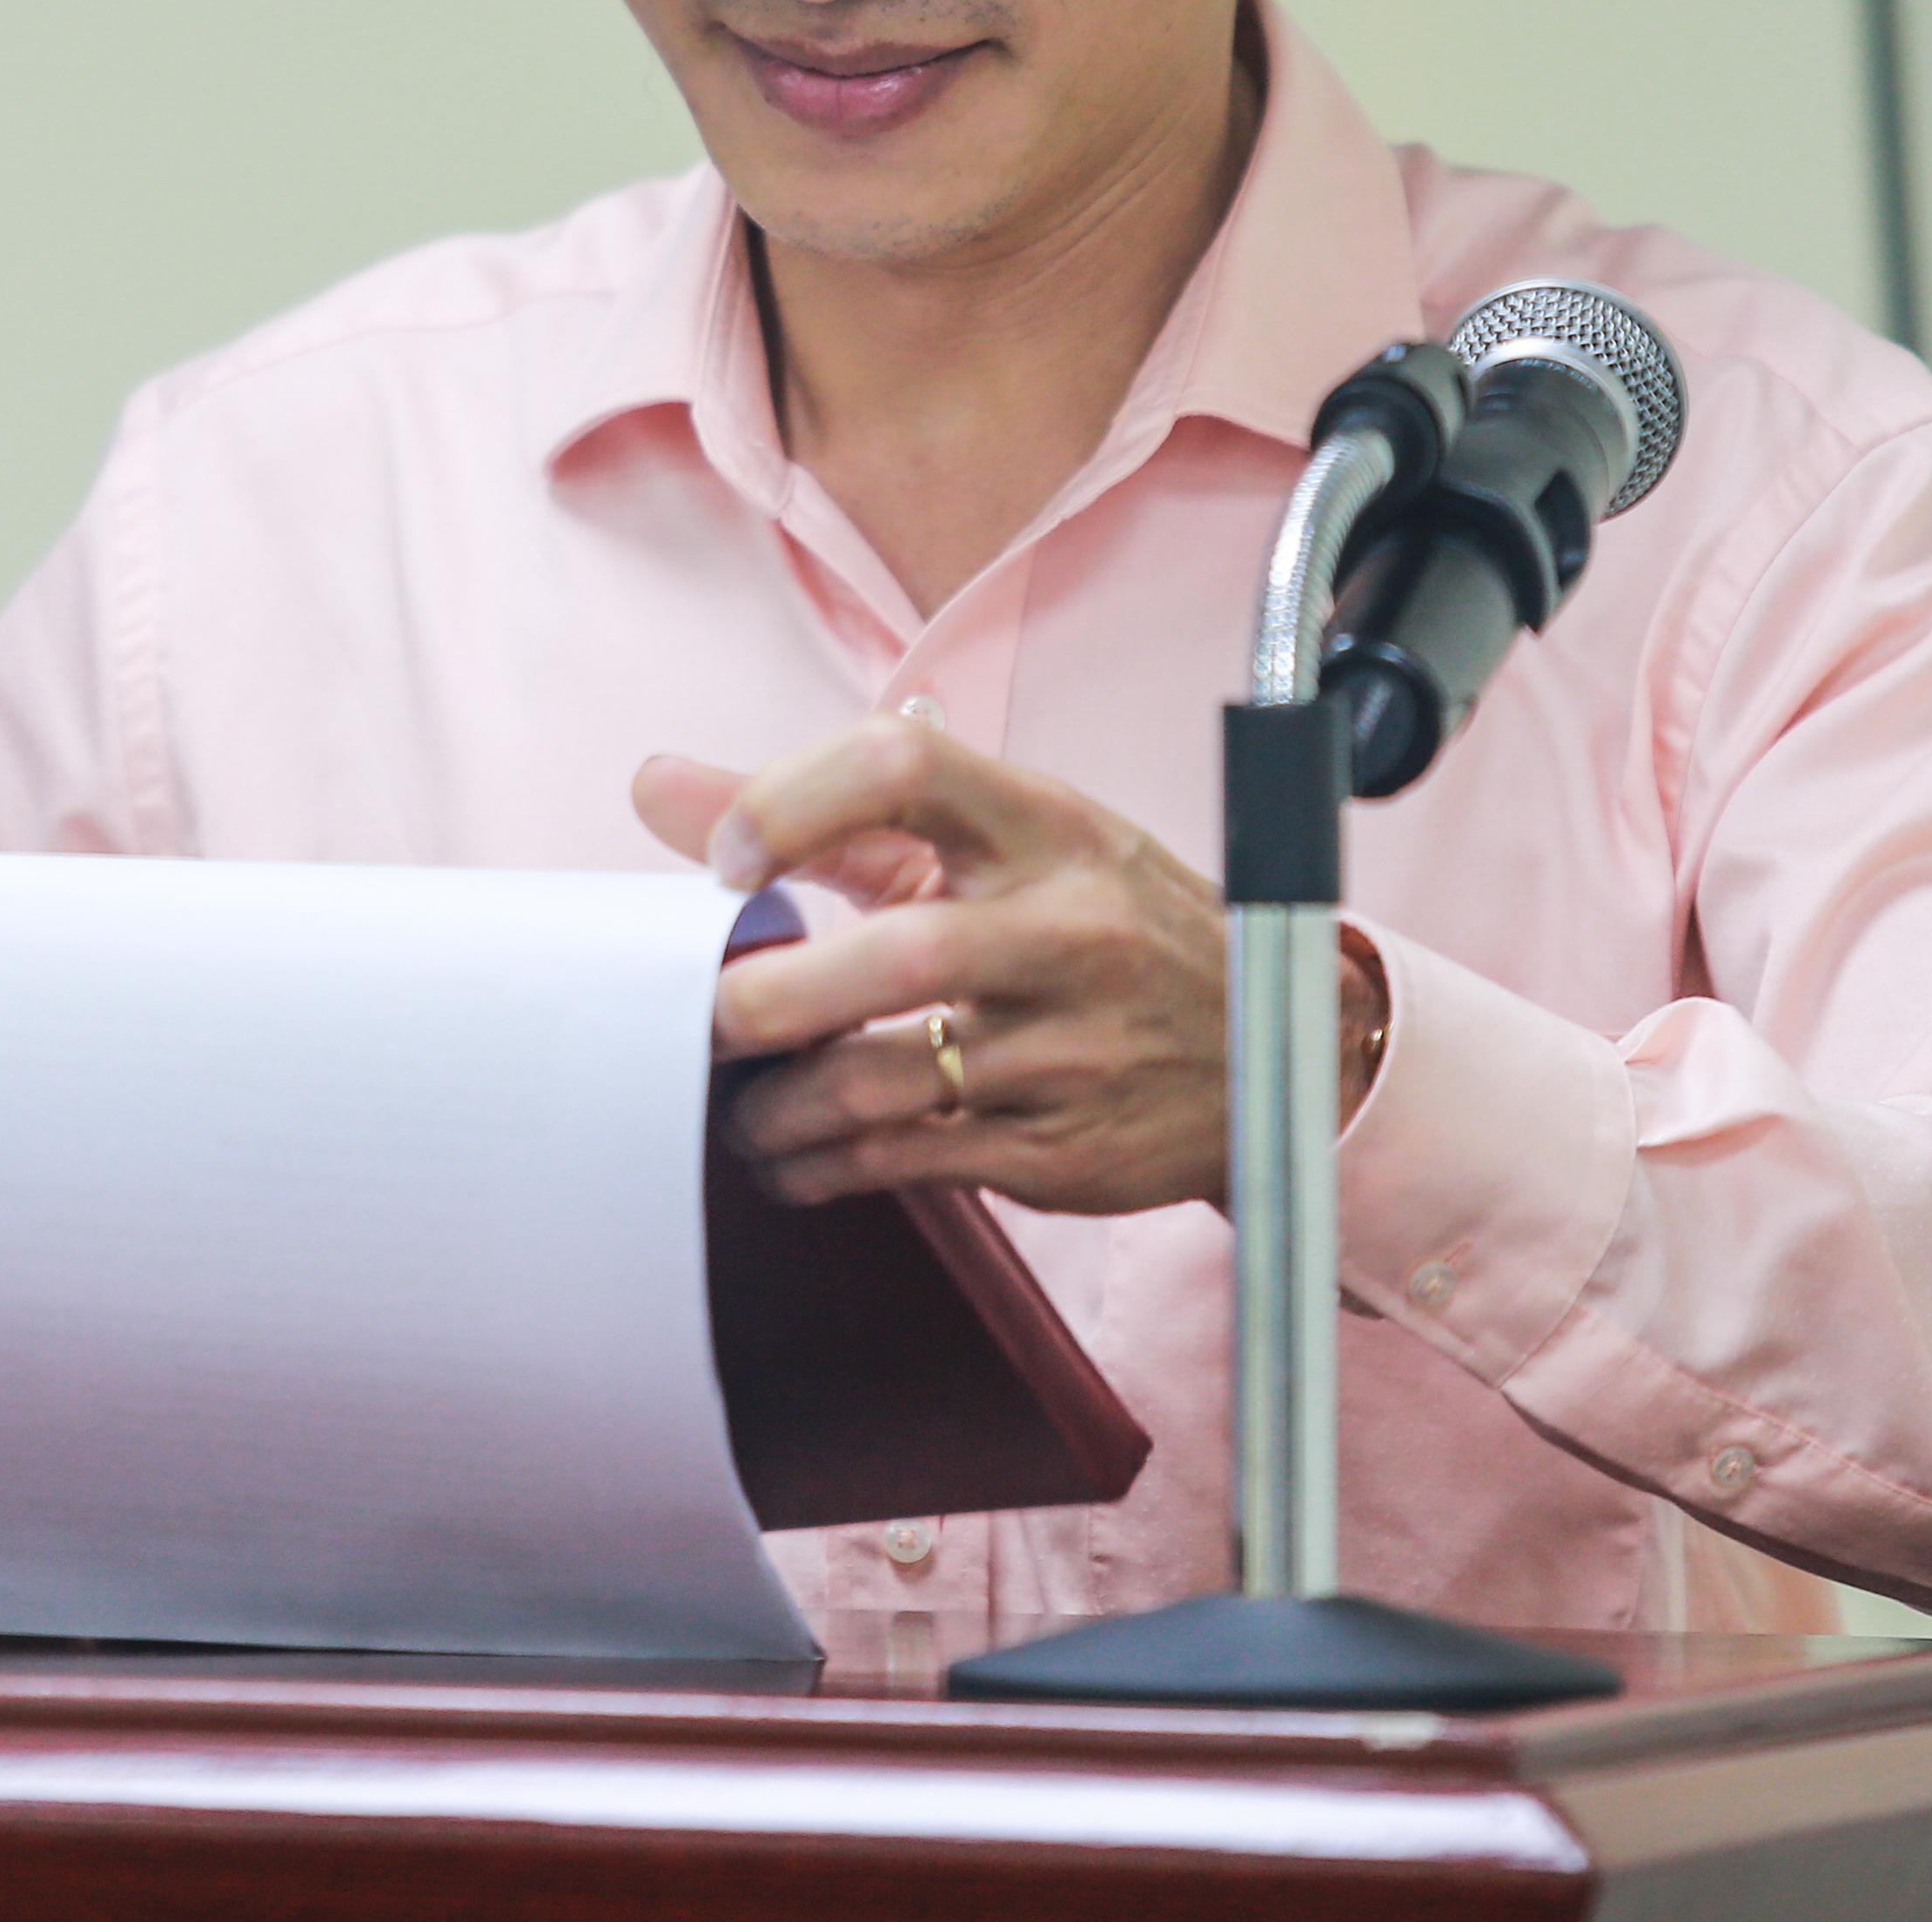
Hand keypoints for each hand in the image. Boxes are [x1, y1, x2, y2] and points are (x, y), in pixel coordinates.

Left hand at [632, 716, 1236, 1216]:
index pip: (905, 764)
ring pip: (879, 1081)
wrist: (1278, 1057)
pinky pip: (906, 1161)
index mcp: (1046, 827)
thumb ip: (827, 817)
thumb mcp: (1000, 842)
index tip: (728, 858)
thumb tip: (654, 786)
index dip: (790, 800)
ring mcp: (1068, 1048)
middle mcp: (1066, 930)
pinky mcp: (1059, 1150)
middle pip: (892, 956)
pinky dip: (819, 1166)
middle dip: (763, 1001)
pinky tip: (792, 1156)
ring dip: (774, 1104)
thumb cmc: (1107, 928)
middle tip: (700, 1016)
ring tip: (737, 1102)